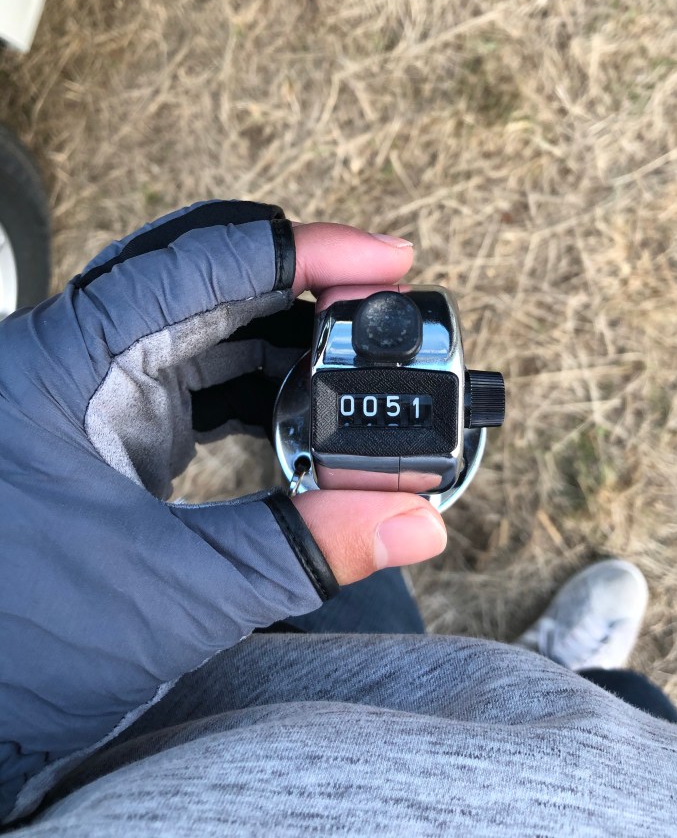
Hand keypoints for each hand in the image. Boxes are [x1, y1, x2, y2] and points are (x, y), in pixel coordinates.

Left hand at [0, 201, 444, 822]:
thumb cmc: (17, 649)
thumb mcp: (173, 593)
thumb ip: (302, 549)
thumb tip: (414, 521)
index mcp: (61, 362)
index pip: (199, 262)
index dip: (304, 251)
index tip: (386, 261)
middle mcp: (70, 356)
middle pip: (207, 279)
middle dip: (304, 288)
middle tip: (385, 304)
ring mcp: (87, 391)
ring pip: (204, 326)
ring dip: (286, 342)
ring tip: (359, 366)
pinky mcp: (106, 428)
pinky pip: (195, 378)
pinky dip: (257, 389)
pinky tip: (307, 412)